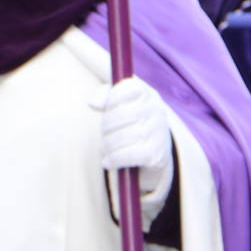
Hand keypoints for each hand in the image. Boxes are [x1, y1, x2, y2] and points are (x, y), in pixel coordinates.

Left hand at [90, 77, 173, 208]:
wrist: (157, 149)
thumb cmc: (131, 119)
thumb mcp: (120, 101)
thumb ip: (105, 94)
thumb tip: (93, 103)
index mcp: (146, 93)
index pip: (124, 89)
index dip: (110, 100)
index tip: (106, 108)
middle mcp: (156, 110)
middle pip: (119, 115)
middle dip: (106, 127)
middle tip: (105, 133)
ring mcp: (158, 132)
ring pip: (121, 137)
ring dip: (107, 145)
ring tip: (106, 148)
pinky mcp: (155, 154)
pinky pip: (126, 155)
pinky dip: (113, 159)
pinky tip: (108, 161)